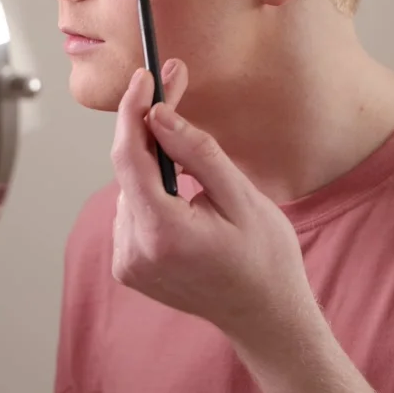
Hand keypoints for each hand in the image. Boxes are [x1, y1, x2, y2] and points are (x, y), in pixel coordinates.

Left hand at [111, 61, 317, 350]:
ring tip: (195, 167)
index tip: (145, 76)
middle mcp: (134, 249)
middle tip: (173, 85)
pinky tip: (184, 197)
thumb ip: (196, 151)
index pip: (129, 156)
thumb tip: (157, 114)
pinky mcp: (128, 265)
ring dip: (154, 162)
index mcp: (162, 232)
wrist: (265, 316)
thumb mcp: (240, 195)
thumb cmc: (264, 256)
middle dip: (149, 126)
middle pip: (128, 168)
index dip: (133, 109)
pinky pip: (132, 208)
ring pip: (130, 186)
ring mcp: (127, 261)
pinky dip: (153, 190)